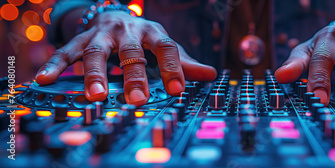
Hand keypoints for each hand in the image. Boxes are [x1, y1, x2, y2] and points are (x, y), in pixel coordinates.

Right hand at [35, 11, 216, 105]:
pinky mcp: (81, 38)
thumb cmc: (145, 36)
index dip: (173, 68)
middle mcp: (127, 30)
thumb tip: (211, 74)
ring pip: (96, 52)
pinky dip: (55, 65)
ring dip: (94, 73)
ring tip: (95, 95)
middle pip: (131, 53)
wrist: (117, 14)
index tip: (177, 90)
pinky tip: (44, 79)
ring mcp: (102, 34)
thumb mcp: (165, 45)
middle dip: (134, 76)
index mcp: (153, 32)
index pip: (167, 48)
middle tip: (137, 99)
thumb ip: (184, 62)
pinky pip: (66, 51)